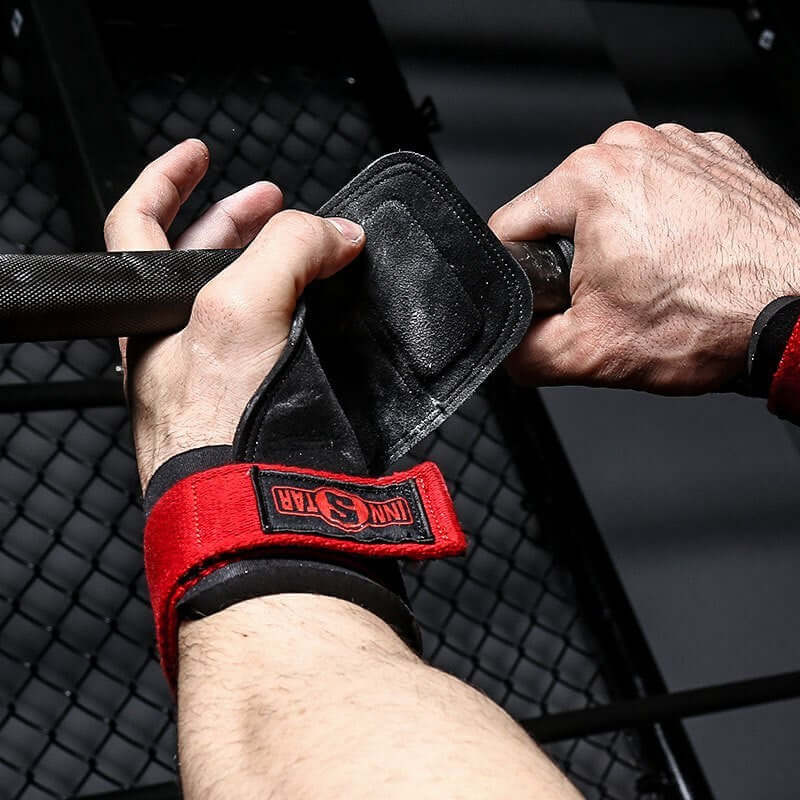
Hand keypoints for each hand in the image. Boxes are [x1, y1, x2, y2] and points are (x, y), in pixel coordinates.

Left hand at [104, 139, 364, 488]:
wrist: (258, 513)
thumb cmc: (220, 430)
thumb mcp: (241, 312)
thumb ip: (287, 250)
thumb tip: (336, 233)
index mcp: (150, 317)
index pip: (137, 225)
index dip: (167, 178)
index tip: (199, 152)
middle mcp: (180, 343)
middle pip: (199, 257)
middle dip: (239, 219)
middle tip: (279, 202)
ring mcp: (223, 373)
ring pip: (248, 299)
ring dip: (282, 266)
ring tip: (322, 251)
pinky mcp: (266, 398)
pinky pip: (284, 340)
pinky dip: (308, 314)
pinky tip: (335, 310)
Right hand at [489, 121, 799, 392]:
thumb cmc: (714, 319)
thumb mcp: (589, 355)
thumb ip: (523, 352)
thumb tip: (507, 347)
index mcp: (588, 178)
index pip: (510, 226)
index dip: (517, 274)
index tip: (546, 300)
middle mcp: (632, 147)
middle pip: (561, 214)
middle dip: (573, 261)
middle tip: (611, 300)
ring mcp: (679, 147)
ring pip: (611, 203)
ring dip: (617, 242)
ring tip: (654, 281)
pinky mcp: (714, 159)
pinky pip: (659, 193)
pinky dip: (661, 226)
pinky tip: (682, 261)